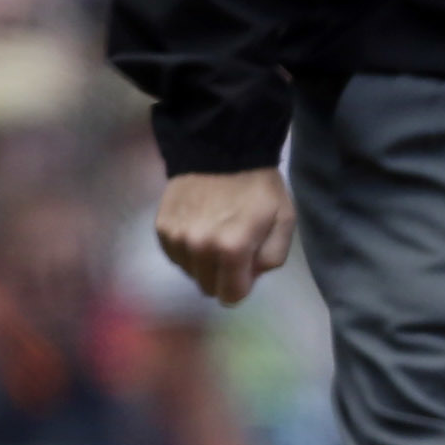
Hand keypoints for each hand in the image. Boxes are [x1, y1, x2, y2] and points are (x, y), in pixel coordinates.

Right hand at [153, 169, 296, 306]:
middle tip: (233, 251)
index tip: (246, 270)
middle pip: (208, 287)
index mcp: (232, 249)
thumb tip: (248, 278)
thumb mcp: (284, 222)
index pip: (231, 295)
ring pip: (190, 272)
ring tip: (215, 235)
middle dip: (223, 276)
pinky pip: (175, 255)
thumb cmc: (259, 187)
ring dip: (203, 263)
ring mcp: (176, 238)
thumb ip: (272, 258)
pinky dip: (187, 250)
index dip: (241, 286)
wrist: (221, 150)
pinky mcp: (161, 227)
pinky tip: (199, 228)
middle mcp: (199, 248)